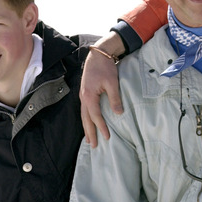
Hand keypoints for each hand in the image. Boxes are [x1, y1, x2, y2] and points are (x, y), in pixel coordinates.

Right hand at [80, 33, 124, 147]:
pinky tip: (89, 123)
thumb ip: (115, 98)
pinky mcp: (85, 93)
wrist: (97, 55)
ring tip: (89, 139)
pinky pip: (85, 110)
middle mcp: (83, 98)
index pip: (96, 116)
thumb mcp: (112, 83)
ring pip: (83, 115)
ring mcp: (83, 96)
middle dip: (90, 132)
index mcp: (89, 96)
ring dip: (86, 128)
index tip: (107, 137)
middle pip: (86, 119)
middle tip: (94, 145)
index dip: (101, 127)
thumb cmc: (105, 68)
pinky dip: (86, 119)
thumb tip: (118, 114)